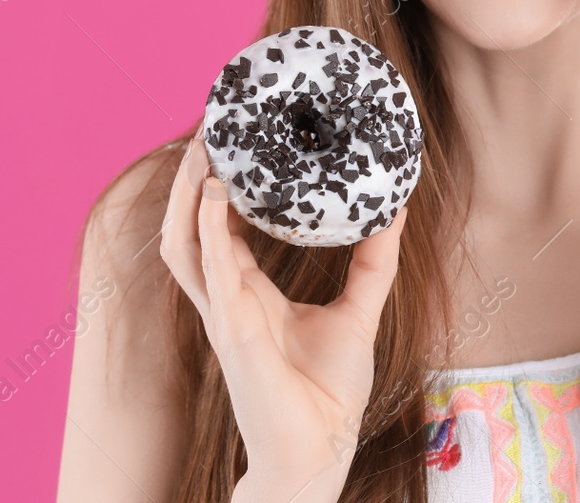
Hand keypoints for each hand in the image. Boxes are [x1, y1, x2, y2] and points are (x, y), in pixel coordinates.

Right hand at [160, 134, 408, 495]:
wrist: (320, 449)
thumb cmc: (328, 391)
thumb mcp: (359, 310)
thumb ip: (374, 260)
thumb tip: (396, 208)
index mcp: (246, 293)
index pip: (217, 230)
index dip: (214, 187)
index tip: (231, 141)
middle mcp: (226, 300)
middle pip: (186, 229)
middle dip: (187, 182)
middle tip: (209, 130)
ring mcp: (223, 315)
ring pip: (183, 245)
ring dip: (185, 197)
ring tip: (201, 152)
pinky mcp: (233, 332)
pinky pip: (212, 272)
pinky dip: (209, 230)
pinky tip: (216, 194)